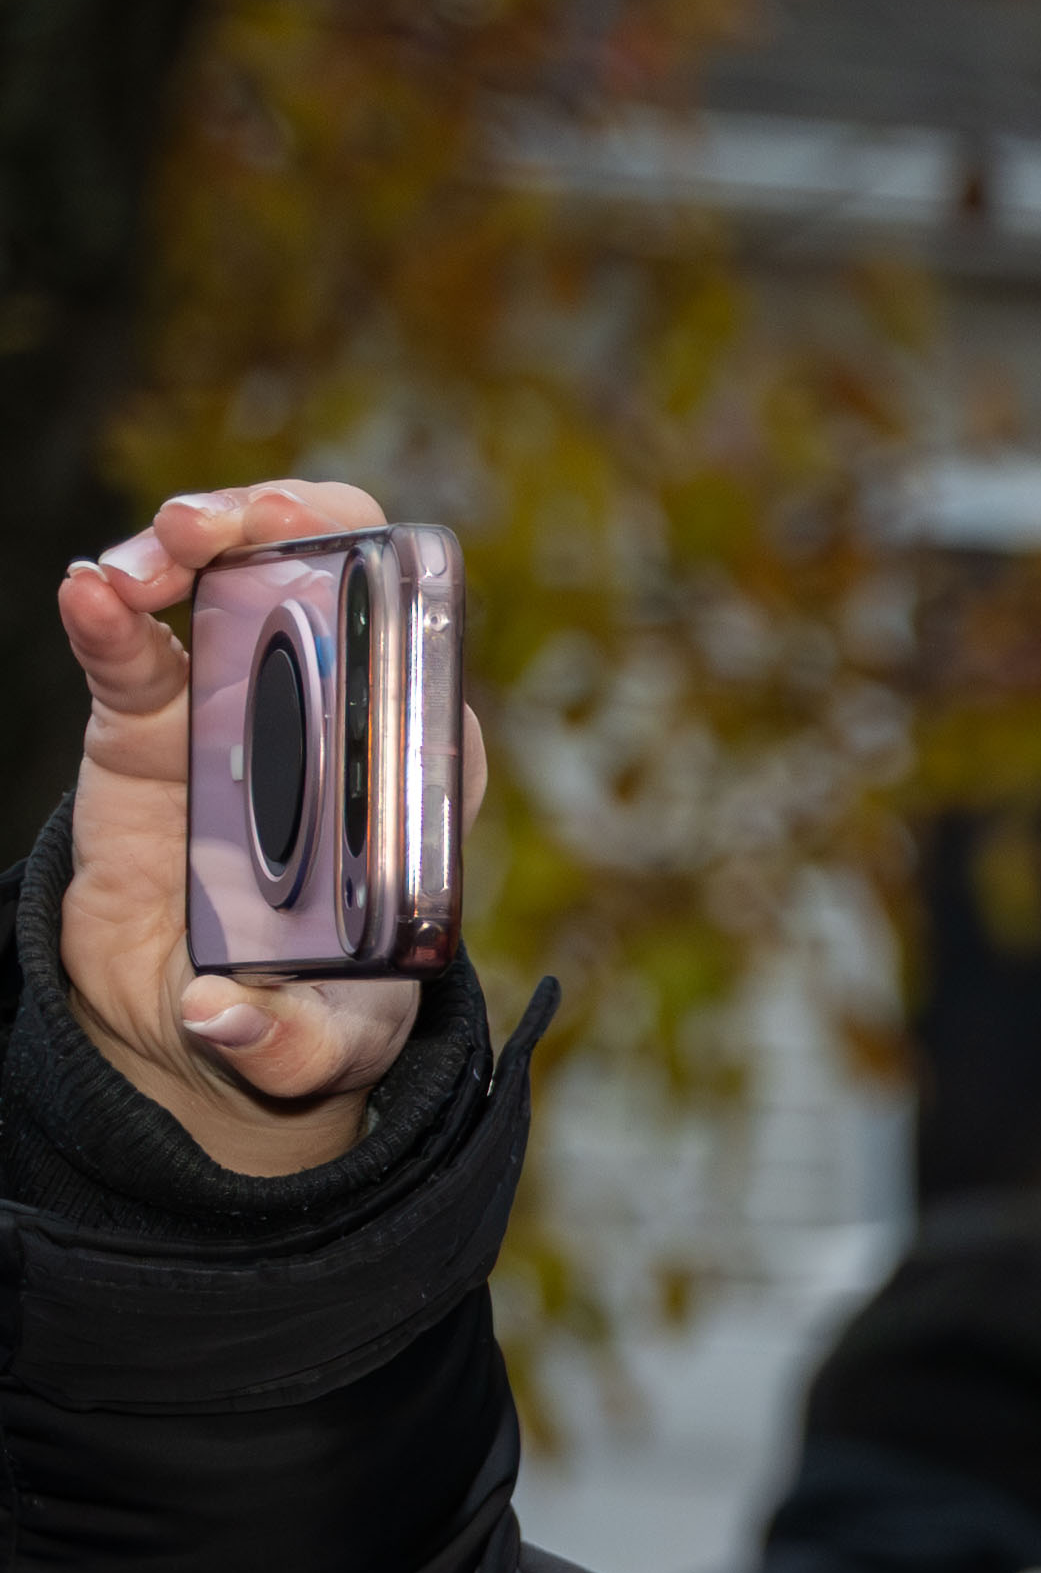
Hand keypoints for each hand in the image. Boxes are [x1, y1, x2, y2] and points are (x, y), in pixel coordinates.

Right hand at [51, 483, 435, 1171]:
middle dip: (280, 524)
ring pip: (226, 584)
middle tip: (216, 528)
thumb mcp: (319, 1048)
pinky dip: (111, 615)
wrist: (208, 1021)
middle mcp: (330, 719)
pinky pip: (137, 651)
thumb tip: (222, 1021)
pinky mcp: (153, 723)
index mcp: (407, 773)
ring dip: (188, 546)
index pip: (419, 649)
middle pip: (324, 578)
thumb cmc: (308, 1015)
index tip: (335, 560)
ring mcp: (239, 708)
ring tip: (143, 563)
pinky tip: (90, 594)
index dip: (386, 583)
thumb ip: (286, 1045)